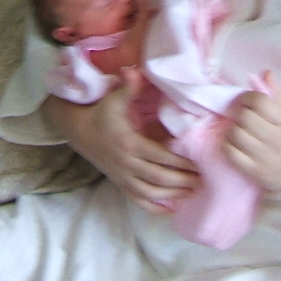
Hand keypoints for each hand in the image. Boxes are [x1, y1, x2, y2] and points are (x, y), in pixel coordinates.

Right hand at [46, 68, 199, 212]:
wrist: (79, 131)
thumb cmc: (101, 114)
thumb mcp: (113, 99)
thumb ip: (128, 88)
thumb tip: (135, 71)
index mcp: (128, 143)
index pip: (158, 156)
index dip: (179, 162)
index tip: (197, 164)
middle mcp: (125, 163)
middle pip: (157, 177)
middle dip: (181, 181)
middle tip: (202, 180)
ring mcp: (122, 176)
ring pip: (149, 192)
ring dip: (172, 195)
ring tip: (192, 192)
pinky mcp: (119, 183)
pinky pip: (137, 200)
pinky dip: (154, 207)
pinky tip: (171, 208)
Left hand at [224, 71, 280, 196]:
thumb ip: (279, 94)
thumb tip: (265, 73)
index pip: (260, 102)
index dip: (248, 97)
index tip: (247, 100)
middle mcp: (277, 140)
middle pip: (245, 117)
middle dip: (240, 113)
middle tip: (244, 116)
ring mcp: (265, 158)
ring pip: (236, 134)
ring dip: (234, 128)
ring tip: (241, 130)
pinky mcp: (254, 172)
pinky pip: (231, 153)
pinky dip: (229, 145)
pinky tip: (236, 143)